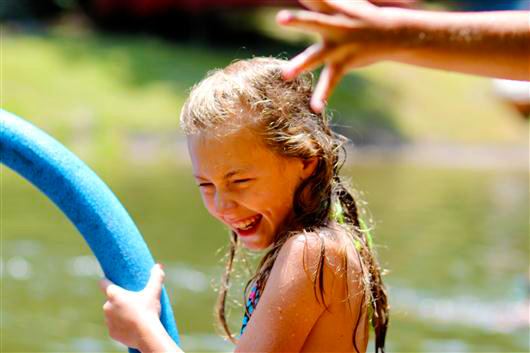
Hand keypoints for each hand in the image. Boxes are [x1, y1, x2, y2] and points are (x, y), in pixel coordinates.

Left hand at [99, 264, 164, 347]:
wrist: (147, 334)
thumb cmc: (149, 310)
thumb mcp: (154, 292)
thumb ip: (156, 277)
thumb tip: (158, 265)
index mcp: (114, 295)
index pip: (103, 283)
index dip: (105, 281)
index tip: (109, 280)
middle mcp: (107, 306)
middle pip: (110, 300)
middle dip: (119, 301)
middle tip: (132, 302)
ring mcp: (108, 320)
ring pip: (112, 314)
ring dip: (119, 313)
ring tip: (133, 315)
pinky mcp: (111, 332)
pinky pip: (114, 326)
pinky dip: (120, 326)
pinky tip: (130, 326)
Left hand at [278, 0, 412, 111]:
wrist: (392, 32)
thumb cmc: (359, 14)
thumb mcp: (341, 1)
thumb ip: (320, 0)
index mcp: (330, 7)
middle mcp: (334, 25)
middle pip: (313, 21)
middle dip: (296, 20)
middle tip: (280, 18)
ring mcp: (339, 46)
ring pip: (317, 55)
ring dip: (302, 64)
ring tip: (285, 75)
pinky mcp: (344, 63)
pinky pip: (331, 80)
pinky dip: (323, 95)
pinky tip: (315, 108)